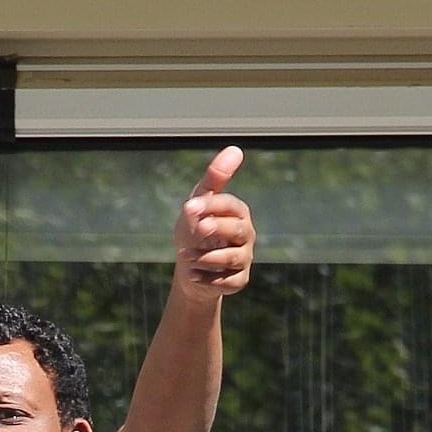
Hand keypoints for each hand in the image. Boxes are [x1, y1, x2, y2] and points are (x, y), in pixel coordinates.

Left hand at [172, 146, 253, 304]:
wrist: (189, 266)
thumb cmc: (196, 228)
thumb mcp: (199, 201)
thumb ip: (215, 178)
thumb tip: (235, 149)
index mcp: (237, 212)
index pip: (231, 205)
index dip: (211, 206)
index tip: (189, 207)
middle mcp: (246, 234)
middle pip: (238, 230)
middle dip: (217, 228)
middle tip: (198, 229)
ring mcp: (244, 258)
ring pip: (233, 258)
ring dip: (206, 257)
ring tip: (185, 256)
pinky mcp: (238, 280)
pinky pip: (228, 281)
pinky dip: (208, 279)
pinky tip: (193, 274)